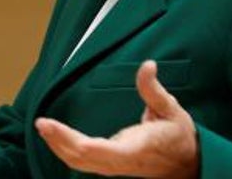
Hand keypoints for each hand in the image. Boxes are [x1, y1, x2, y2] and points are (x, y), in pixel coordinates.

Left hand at [35, 61, 198, 177]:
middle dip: (58, 141)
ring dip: (59, 147)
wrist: (190, 165)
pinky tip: (57, 138)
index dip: (68, 138)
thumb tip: (148, 65)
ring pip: (81, 163)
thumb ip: (154, 89)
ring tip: (43, 127)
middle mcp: (122, 161)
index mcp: (136, 149)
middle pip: (82, 158)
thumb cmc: (180, 137)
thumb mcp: (172, 110)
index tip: (49, 123)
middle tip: (40, 122)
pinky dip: (68, 151)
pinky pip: (85, 163)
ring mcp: (116, 166)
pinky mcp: (113, 166)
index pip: (97, 150)